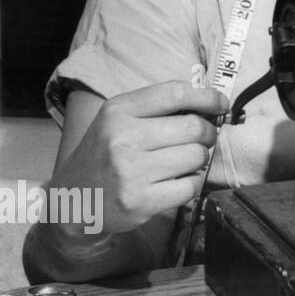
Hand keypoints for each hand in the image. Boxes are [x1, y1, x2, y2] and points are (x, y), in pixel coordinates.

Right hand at [51, 82, 227, 236]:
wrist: (72, 200)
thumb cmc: (105, 154)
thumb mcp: (118, 120)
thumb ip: (157, 108)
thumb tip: (211, 103)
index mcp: (117, 111)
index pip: (175, 93)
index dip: (207, 97)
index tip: (220, 104)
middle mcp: (122, 138)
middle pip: (194, 127)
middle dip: (208, 133)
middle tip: (203, 140)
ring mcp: (130, 172)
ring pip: (197, 157)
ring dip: (200, 160)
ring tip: (184, 162)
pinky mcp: (140, 201)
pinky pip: (191, 186)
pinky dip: (193, 183)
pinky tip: (178, 182)